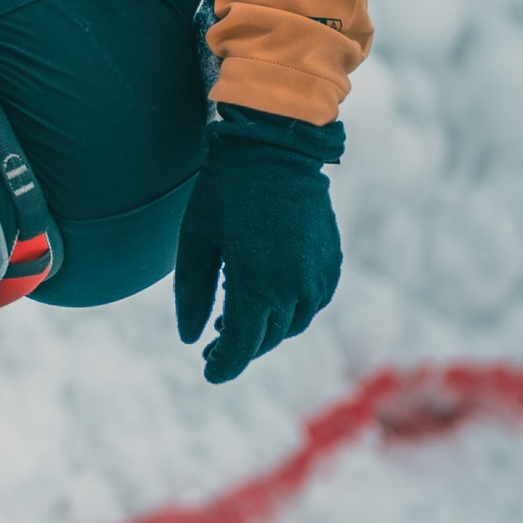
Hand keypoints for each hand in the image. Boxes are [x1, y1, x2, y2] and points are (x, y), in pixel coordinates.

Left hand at [173, 115, 342, 380]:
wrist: (276, 150)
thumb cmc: (226, 192)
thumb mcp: (196, 241)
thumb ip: (192, 295)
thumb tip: (191, 340)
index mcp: (257, 285)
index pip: (242, 347)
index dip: (224, 366)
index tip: (208, 372)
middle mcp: (294, 288)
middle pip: (267, 339)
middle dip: (240, 348)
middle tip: (214, 346)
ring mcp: (318, 277)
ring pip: (291, 325)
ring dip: (265, 330)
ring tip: (236, 320)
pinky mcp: (331, 265)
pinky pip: (311, 304)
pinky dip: (289, 311)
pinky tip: (267, 298)